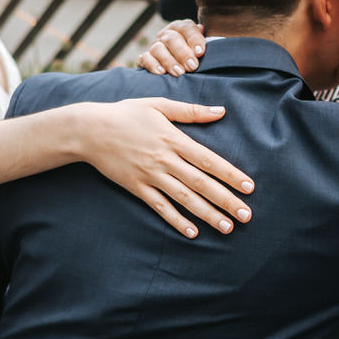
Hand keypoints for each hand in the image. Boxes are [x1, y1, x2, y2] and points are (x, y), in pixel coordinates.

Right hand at [80, 98, 252, 237]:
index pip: (208, 159)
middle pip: (201, 182)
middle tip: (246, 215)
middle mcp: (164, 159)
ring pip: (184, 198)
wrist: (90, 130)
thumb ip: (191, 111)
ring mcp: (150, 175)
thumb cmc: (126, 114)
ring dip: (207, 214)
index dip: (230, 174)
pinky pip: (160, 207)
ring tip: (227, 227)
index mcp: (173, 138)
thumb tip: (221, 111)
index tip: (249, 187)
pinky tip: (192, 232)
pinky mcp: (137, 187)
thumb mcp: (159, 105)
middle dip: (225, 200)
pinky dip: (176, 220)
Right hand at [137, 19, 206, 75]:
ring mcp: (154, 46)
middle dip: (182, 53)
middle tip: (192, 66)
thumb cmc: (192, 57)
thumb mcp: (199, 48)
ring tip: (179, 72)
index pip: (186, 27)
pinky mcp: (145, 58)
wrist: (177, 67)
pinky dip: (153, 65)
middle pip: (171, 38)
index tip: (200, 52)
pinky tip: (162, 72)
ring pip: (158, 48)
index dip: (194, 39)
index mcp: (180, 28)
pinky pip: (145, 59)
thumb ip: (201, 40)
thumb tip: (202, 28)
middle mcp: (166, 35)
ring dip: (169, 61)